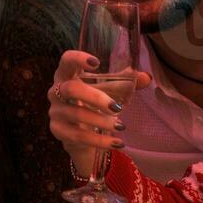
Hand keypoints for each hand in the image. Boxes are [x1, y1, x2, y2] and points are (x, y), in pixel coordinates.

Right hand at [47, 50, 150, 173]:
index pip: (66, 60)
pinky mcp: (57, 131)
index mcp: (67, 74)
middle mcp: (56, 91)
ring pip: (76, 115)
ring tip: (121, 126)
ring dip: (101, 121)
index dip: (77, 59)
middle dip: (95, 98)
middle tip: (116, 107)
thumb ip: (127, 82)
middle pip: (71, 89)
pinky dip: (99, 141)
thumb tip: (146, 77)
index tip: (96, 63)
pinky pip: (78, 136)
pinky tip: (116, 142)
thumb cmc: (93, 103)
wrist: (81, 133)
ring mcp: (55, 112)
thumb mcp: (110, 91)